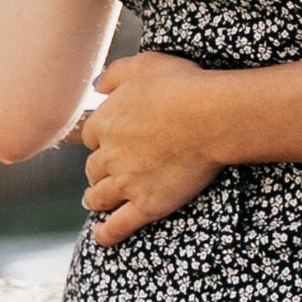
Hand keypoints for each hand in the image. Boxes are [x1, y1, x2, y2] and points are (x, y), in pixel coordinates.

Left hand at [78, 49, 236, 247]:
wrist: (211, 116)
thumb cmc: (183, 85)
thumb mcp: (145, 64)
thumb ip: (115, 74)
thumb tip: (96, 87)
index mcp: (105, 121)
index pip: (90, 136)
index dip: (101, 138)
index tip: (111, 140)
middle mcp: (109, 154)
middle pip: (93, 168)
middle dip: (99, 170)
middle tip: (108, 171)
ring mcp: (126, 183)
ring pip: (98, 197)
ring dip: (96, 199)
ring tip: (98, 202)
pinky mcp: (146, 205)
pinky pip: (117, 227)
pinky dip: (105, 234)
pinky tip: (101, 237)